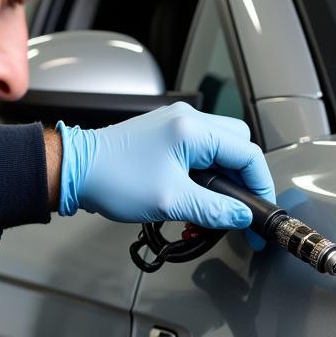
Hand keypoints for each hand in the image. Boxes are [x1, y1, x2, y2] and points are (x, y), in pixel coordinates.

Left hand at [55, 103, 274, 227]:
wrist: (74, 170)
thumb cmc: (113, 179)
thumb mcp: (171, 201)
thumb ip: (214, 210)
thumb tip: (242, 216)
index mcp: (194, 131)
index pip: (247, 154)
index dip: (260, 185)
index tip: (259, 212)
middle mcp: (188, 120)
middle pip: (239, 146)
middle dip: (244, 179)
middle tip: (240, 209)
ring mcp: (176, 125)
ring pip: (221, 148)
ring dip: (225, 177)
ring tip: (218, 206)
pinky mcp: (165, 135)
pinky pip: (201, 150)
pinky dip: (207, 173)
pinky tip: (199, 195)